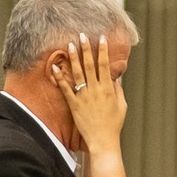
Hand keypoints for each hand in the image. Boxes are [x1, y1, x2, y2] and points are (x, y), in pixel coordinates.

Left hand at [51, 35, 127, 155]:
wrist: (103, 141)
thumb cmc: (113, 125)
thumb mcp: (121, 106)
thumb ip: (118, 91)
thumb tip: (115, 78)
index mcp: (108, 89)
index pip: (105, 65)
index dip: (103, 51)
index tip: (101, 38)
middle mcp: (96, 90)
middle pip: (90, 65)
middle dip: (86, 49)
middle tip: (82, 35)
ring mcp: (84, 97)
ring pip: (78, 74)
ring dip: (74, 58)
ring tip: (70, 45)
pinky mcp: (74, 105)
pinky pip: (66, 89)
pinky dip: (60, 77)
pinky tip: (55, 67)